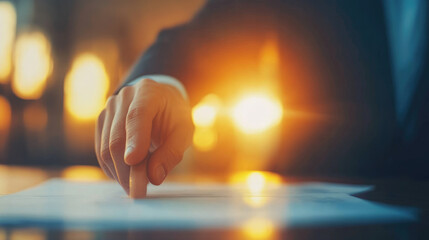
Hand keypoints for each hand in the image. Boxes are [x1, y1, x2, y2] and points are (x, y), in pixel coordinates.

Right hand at [95, 78, 192, 197]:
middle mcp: (124, 97)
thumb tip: (154, 177)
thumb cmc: (174, 116)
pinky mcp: (102, 122)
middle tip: (139, 191)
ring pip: (106, 147)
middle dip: (127, 168)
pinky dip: (113, 168)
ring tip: (136, 186)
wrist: (160, 100)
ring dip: (120, 172)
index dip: (135, 139)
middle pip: (118, 137)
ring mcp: (109, 109)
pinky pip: (101, 151)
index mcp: (148, 92)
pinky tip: (126, 177)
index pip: (137, 115)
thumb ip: (171, 153)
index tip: (134, 162)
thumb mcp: (184, 131)